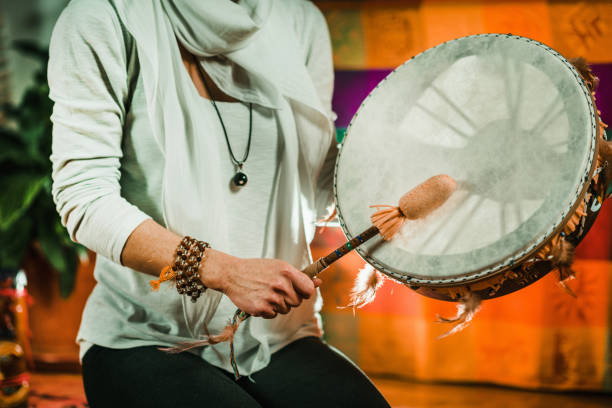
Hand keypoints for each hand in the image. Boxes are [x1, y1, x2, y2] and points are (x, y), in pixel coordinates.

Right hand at [200, 250, 321, 317]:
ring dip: (278, 305)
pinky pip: (273, 315)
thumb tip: (319, 282)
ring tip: (266, 293)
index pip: (308, 289)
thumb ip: (299, 276)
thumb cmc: (257, 269)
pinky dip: (268, 310)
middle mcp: (280, 285)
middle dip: (290, 298)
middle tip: (276, 290)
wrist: (232, 274)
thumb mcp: (279, 266)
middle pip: (297, 302)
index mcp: (287, 272)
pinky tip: (259, 299)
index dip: (305, 292)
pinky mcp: (261, 308)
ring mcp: (271, 298)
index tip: (299, 291)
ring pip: (285, 309)